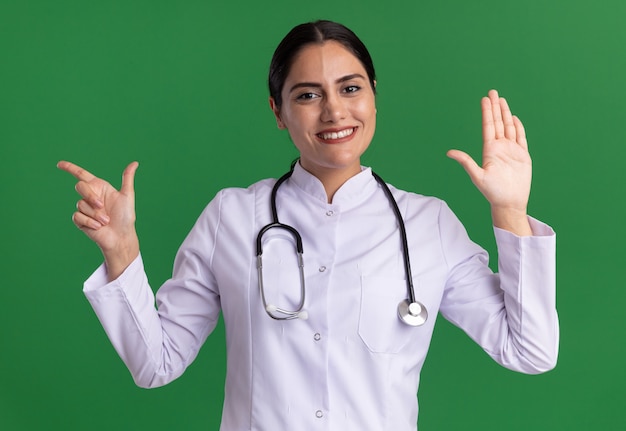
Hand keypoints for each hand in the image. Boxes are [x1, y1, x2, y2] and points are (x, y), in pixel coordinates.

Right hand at [58, 160, 139, 277]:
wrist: (121, 237)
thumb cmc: (125, 217)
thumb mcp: (127, 196)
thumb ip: (127, 179)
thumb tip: (134, 163)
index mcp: (100, 188)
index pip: (81, 175)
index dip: (70, 168)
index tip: (59, 164)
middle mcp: (91, 196)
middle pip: (80, 187)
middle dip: (90, 196)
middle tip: (102, 206)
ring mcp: (85, 208)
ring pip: (81, 204)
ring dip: (95, 214)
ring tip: (106, 221)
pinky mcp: (80, 220)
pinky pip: (77, 216)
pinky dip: (89, 221)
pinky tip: (98, 227)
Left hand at [447, 90, 532, 234]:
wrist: (509, 203)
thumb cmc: (492, 192)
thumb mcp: (477, 176)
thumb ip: (466, 162)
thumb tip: (449, 152)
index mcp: (489, 150)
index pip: (488, 126)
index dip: (487, 112)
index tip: (485, 99)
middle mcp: (500, 148)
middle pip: (498, 123)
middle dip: (495, 107)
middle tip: (493, 92)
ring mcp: (511, 151)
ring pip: (509, 127)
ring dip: (506, 113)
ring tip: (502, 100)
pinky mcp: (522, 156)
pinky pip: (520, 138)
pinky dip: (518, 127)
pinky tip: (514, 118)